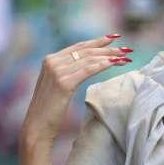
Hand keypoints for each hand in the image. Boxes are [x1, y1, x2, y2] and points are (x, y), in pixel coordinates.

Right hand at [19, 35, 132, 149]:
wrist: (37, 126)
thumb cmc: (49, 111)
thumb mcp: (56, 86)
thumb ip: (66, 73)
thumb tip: (86, 66)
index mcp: (50, 60)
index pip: (78, 46)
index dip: (97, 41)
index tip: (114, 38)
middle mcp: (52, 62)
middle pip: (86, 50)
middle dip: (108, 48)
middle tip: (127, 49)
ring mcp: (57, 71)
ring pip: (89, 59)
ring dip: (110, 57)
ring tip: (126, 57)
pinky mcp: (63, 83)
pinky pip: (88, 70)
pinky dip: (103, 65)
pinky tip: (115, 64)